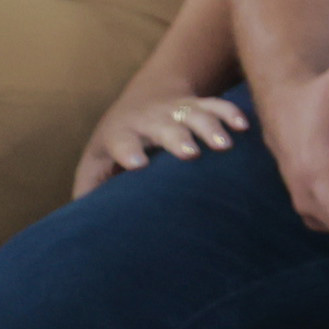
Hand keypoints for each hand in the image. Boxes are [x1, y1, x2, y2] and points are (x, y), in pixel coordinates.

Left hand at [74, 86, 251, 196]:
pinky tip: (244, 127)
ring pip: (195, 113)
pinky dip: (231, 113)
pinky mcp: (199, 105)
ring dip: (210, 127)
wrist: (143, 97)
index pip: (122, 141)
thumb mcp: (97, 163)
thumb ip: (91, 191)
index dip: (129, 151)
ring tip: (224, 145)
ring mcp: (176, 109)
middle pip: (164, 125)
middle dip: (177, 138)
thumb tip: (84, 230)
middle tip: (190, 154)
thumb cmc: (117, 144)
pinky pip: (217, 104)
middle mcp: (149, 118)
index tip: (138, 164)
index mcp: (120, 134)